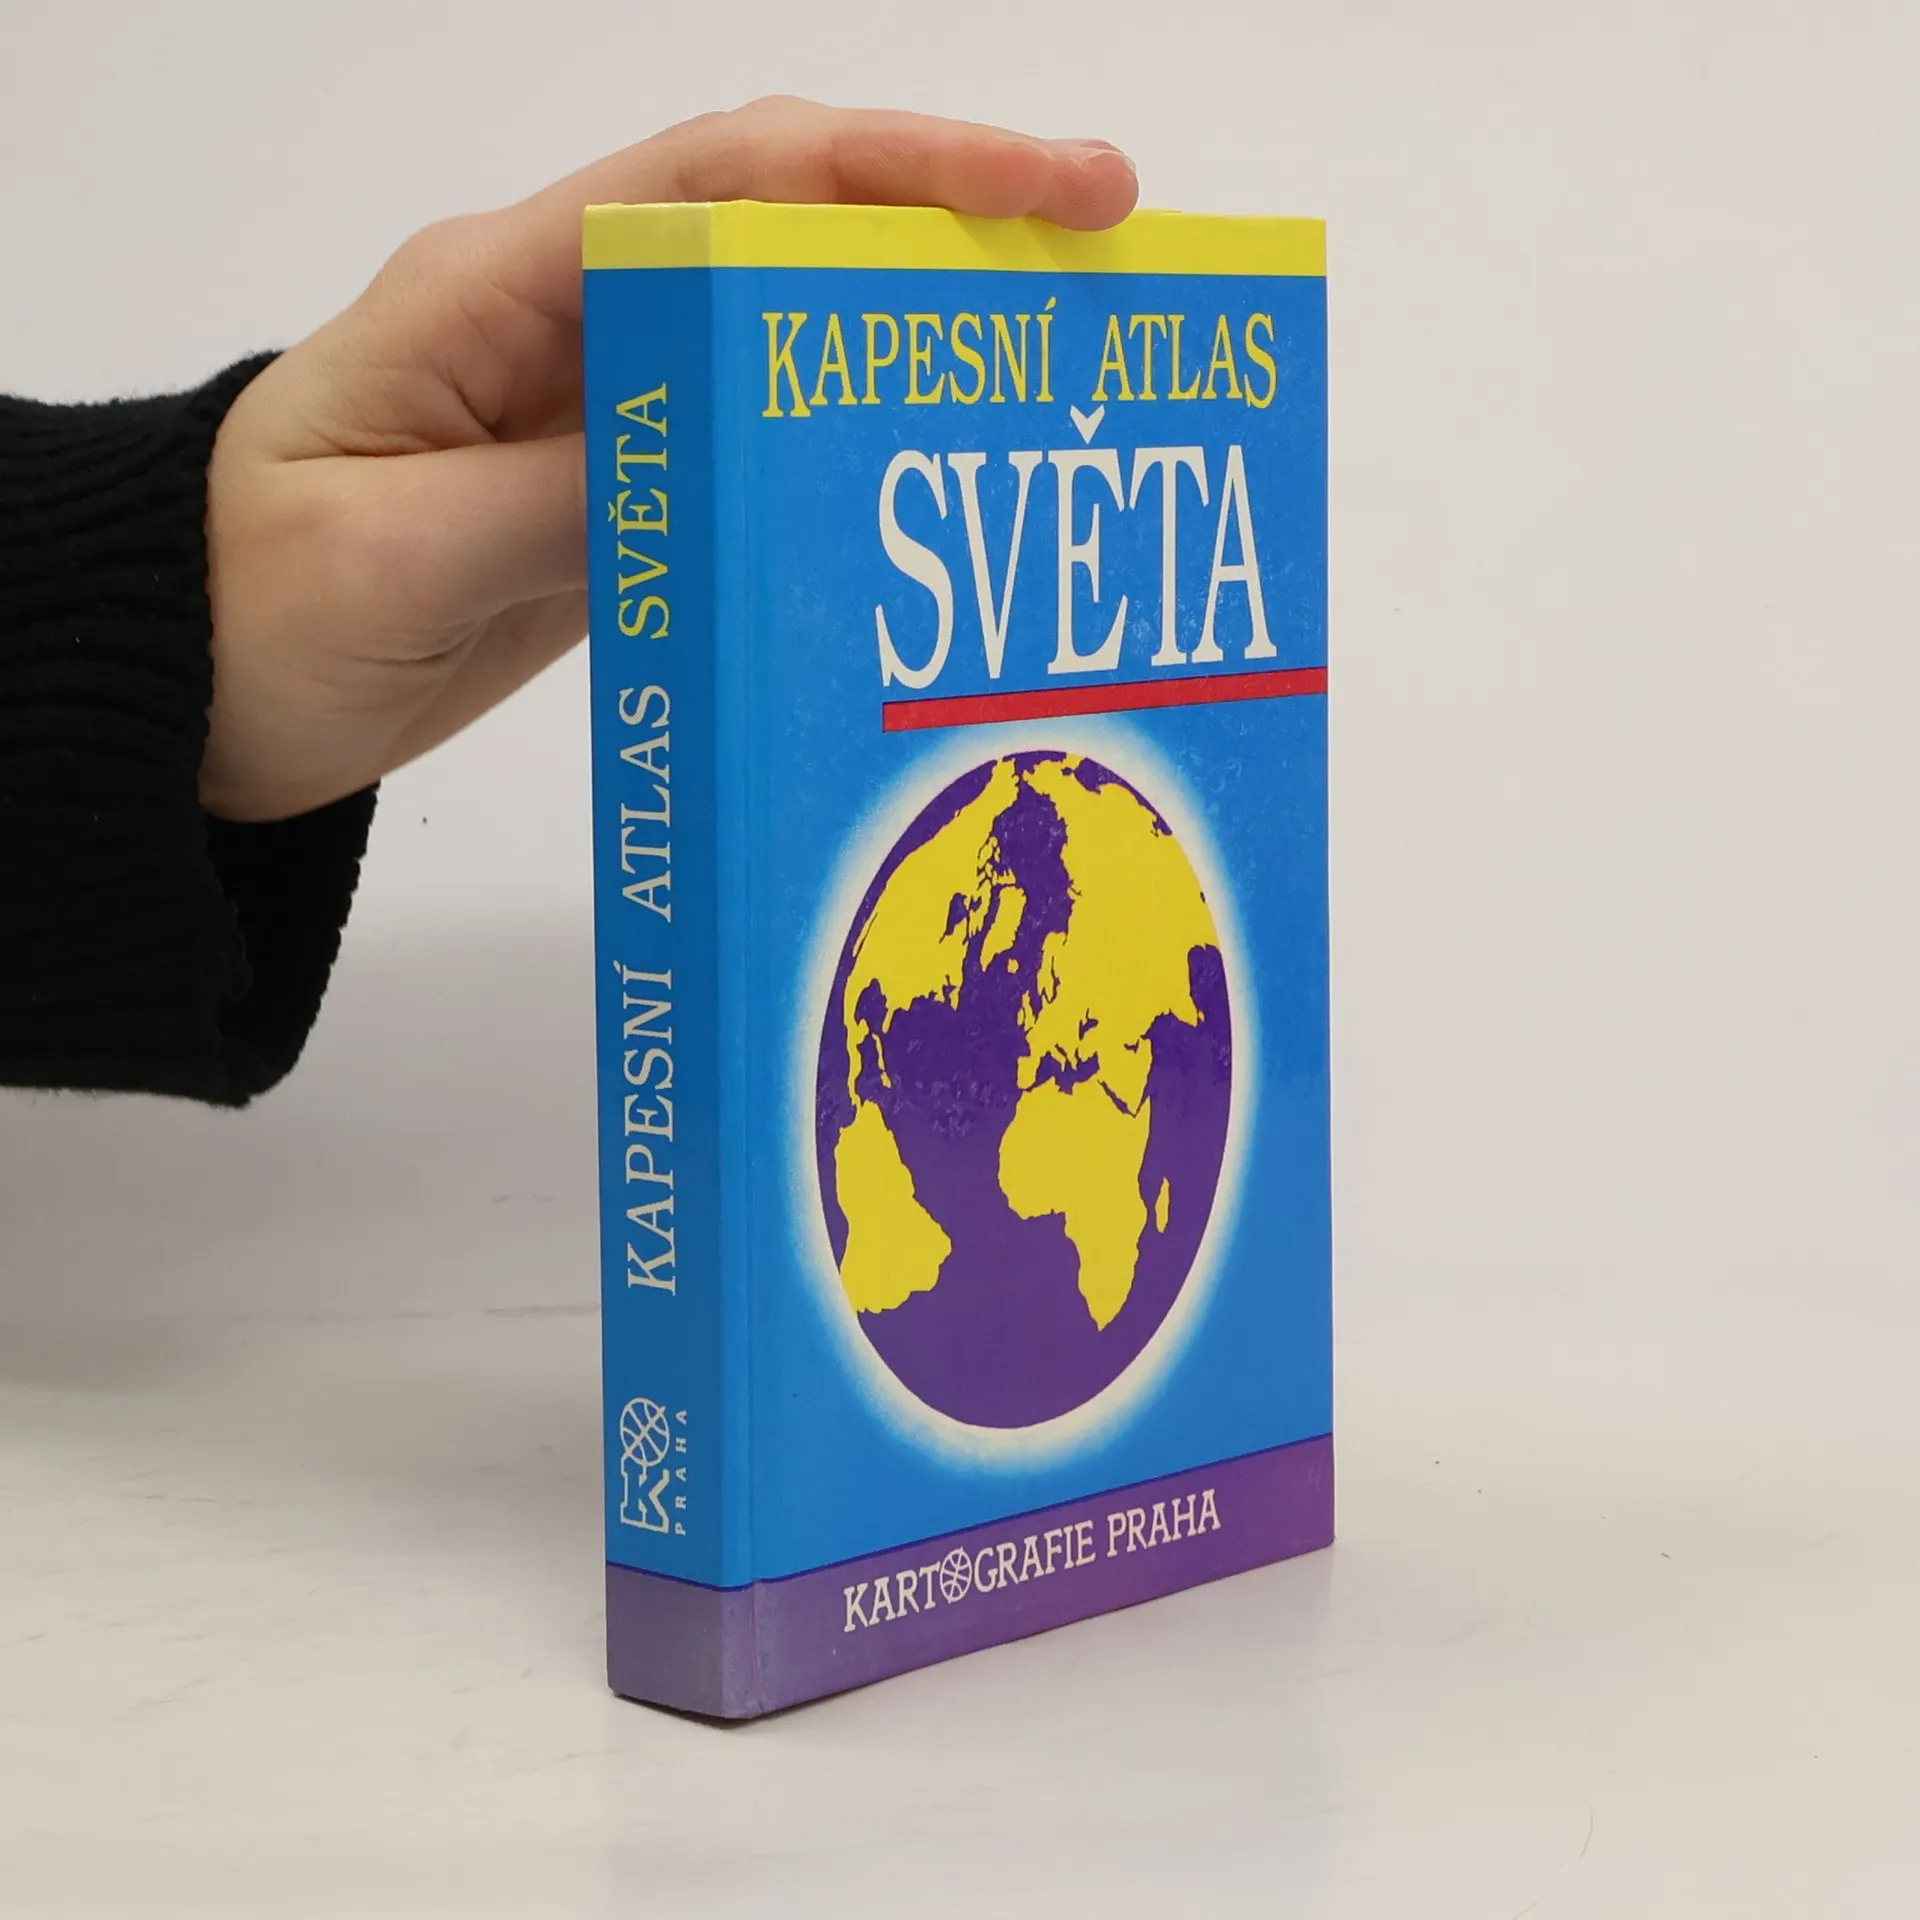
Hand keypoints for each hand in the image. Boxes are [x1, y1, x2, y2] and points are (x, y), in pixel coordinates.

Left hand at [201, 97, 1137, 820]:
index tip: (1051, 188)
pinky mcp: (601, 512)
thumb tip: (733, 459)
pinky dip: (832, 478)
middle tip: (1101, 283)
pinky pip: (742, 469)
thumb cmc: (247, 605)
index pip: (734, 179)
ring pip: (778, 360)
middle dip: (945, 242)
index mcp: (506, 289)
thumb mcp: (399, 553)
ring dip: (904, 366)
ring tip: (1044, 401)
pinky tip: (914, 519)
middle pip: (785, 247)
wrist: (182, 692)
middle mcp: (564, 330)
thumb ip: (571, 495)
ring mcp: (590, 422)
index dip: (902, 164)